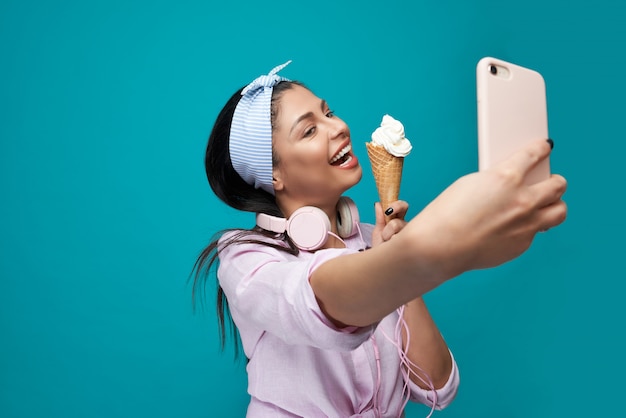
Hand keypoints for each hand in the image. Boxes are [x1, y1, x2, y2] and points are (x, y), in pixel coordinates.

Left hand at [371, 200, 408, 246]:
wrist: (382, 265)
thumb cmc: (381, 249)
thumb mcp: (378, 232)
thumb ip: (379, 218)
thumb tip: (378, 203)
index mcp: (398, 221)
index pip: (402, 207)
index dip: (397, 204)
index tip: (387, 210)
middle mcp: (406, 225)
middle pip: (404, 209)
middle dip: (395, 208)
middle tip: (387, 216)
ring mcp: (411, 233)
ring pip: (396, 223)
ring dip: (387, 232)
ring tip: (386, 242)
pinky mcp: (411, 242)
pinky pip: (397, 236)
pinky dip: (390, 241)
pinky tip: (392, 248)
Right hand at [403, 138, 566, 277]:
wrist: (440, 246)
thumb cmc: (448, 214)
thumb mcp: (472, 184)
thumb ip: (499, 181)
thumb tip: (512, 184)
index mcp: (506, 177)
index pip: (534, 154)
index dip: (541, 148)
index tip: (545, 147)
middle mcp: (523, 200)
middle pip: (558, 184)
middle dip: (555, 180)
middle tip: (549, 180)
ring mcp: (526, 224)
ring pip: (559, 211)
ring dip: (555, 204)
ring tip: (545, 205)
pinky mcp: (522, 245)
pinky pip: (535, 232)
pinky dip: (527, 228)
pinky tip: (512, 228)